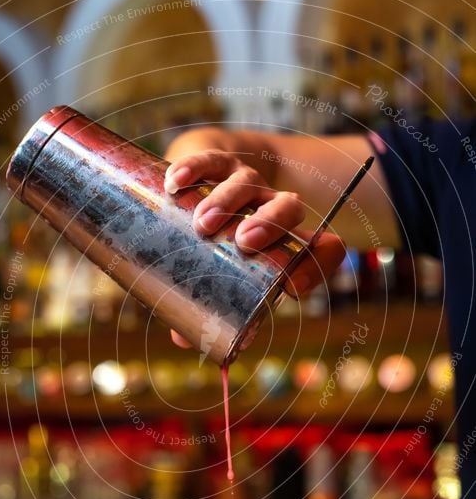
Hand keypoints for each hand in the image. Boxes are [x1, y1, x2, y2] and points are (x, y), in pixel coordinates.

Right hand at [164, 150, 344, 347]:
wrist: (201, 178)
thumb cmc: (215, 239)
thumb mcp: (216, 270)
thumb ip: (204, 305)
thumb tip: (182, 339)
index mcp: (283, 239)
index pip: (322, 249)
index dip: (317, 267)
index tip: (291, 288)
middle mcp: (271, 208)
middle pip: (289, 208)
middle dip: (269, 225)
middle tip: (242, 243)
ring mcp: (246, 183)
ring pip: (249, 183)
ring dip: (229, 201)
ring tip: (203, 223)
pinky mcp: (217, 161)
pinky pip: (211, 160)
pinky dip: (195, 169)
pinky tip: (176, 184)